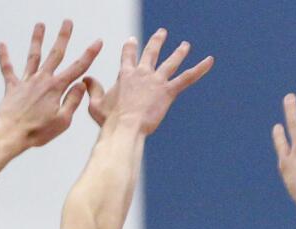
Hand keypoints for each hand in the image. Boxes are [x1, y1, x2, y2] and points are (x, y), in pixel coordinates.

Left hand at [0, 20, 102, 150]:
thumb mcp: (62, 120)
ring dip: (37, 39)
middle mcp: (42, 80)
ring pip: (33, 56)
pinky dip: (4, 57)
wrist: (11, 134)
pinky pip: (8, 69)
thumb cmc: (37, 132)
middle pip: (55, 54)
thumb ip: (72, 101)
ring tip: (40, 25)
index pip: (77, 68)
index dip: (89, 54)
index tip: (97, 41)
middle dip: (63, 37)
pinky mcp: (12, 87)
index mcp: (56, 88)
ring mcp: (26, 82)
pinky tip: (1, 45)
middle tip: (67, 22)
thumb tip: (81, 85)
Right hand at [83, 28, 213, 133]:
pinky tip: (210, 60)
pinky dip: (200, 69)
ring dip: (179, 52)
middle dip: (156, 41)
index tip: (131, 40)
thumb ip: (92, 89)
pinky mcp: (168, 91)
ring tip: (185, 45)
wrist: (124, 128)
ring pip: (171, 62)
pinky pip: (187, 78)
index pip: (127, 56)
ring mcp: (156, 81)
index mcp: (125, 75)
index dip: (129, 47)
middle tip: (162, 32)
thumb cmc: (109, 120)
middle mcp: (142, 73)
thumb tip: (85, 78)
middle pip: (150, 52)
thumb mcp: (95, 104)